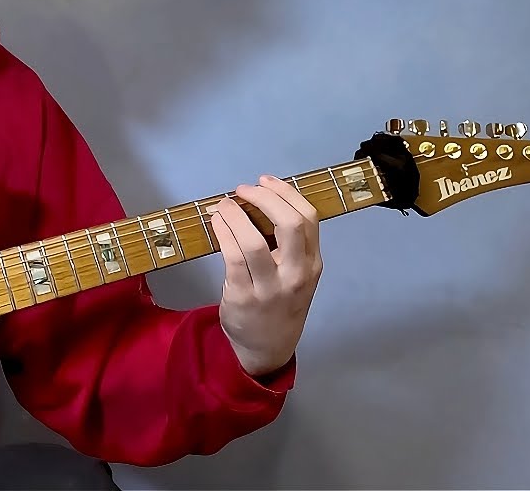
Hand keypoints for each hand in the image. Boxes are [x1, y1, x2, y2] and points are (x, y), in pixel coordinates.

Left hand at [208, 175, 322, 376]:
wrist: (267, 346)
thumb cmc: (280, 303)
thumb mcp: (297, 275)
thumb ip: (288, 245)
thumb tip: (260, 201)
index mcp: (312, 264)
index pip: (309, 219)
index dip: (286, 193)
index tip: (265, 181)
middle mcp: (296, 275)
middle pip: (289, 224)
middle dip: (265, 198)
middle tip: (243, 189)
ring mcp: (270, 288)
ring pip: (253, 241)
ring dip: (235, 216)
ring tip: (224, 205)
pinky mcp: (243, 296)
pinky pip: (232, 257)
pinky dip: (223, 233)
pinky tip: (217, 223)